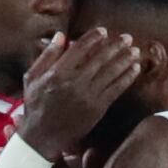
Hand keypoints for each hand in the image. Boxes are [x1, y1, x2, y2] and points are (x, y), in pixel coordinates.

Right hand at [15, 26, 142, 152]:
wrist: (42, 136)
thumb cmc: (35, 104)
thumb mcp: (32, 77)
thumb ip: (47, 55)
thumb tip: (61, 35)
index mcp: (58, 73)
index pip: (79, 49)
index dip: (93, 38)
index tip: (103, 31)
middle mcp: (75, 82)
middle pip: (100, 59)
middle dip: (116, 46)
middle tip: (128, 37)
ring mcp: (88, 96)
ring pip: (111, 73)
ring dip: (125, 60)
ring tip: (135, 50)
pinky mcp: (98, 108)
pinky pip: (116, 89)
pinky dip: (127, 78)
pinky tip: (135, 69)